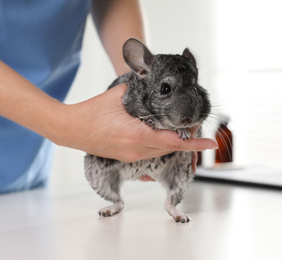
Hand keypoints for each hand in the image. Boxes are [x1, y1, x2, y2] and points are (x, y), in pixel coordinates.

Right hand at [54, 84, 216, 161]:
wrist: (70, 129)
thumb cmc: (91, 112)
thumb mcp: (119, 96)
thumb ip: (141, 91)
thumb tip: (156, 86)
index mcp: (138, 135)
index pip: (174, 141)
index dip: (195, 142)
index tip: (211, 142)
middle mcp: (138, 150)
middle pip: (171, 147)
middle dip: (187, 139)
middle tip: (195, 125)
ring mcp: (132, 156)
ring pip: (162, 151)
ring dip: (174, 142)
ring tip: (181, 129)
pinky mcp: (127, 157)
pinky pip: (152, 153)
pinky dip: (161, 145)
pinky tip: (162, 135)